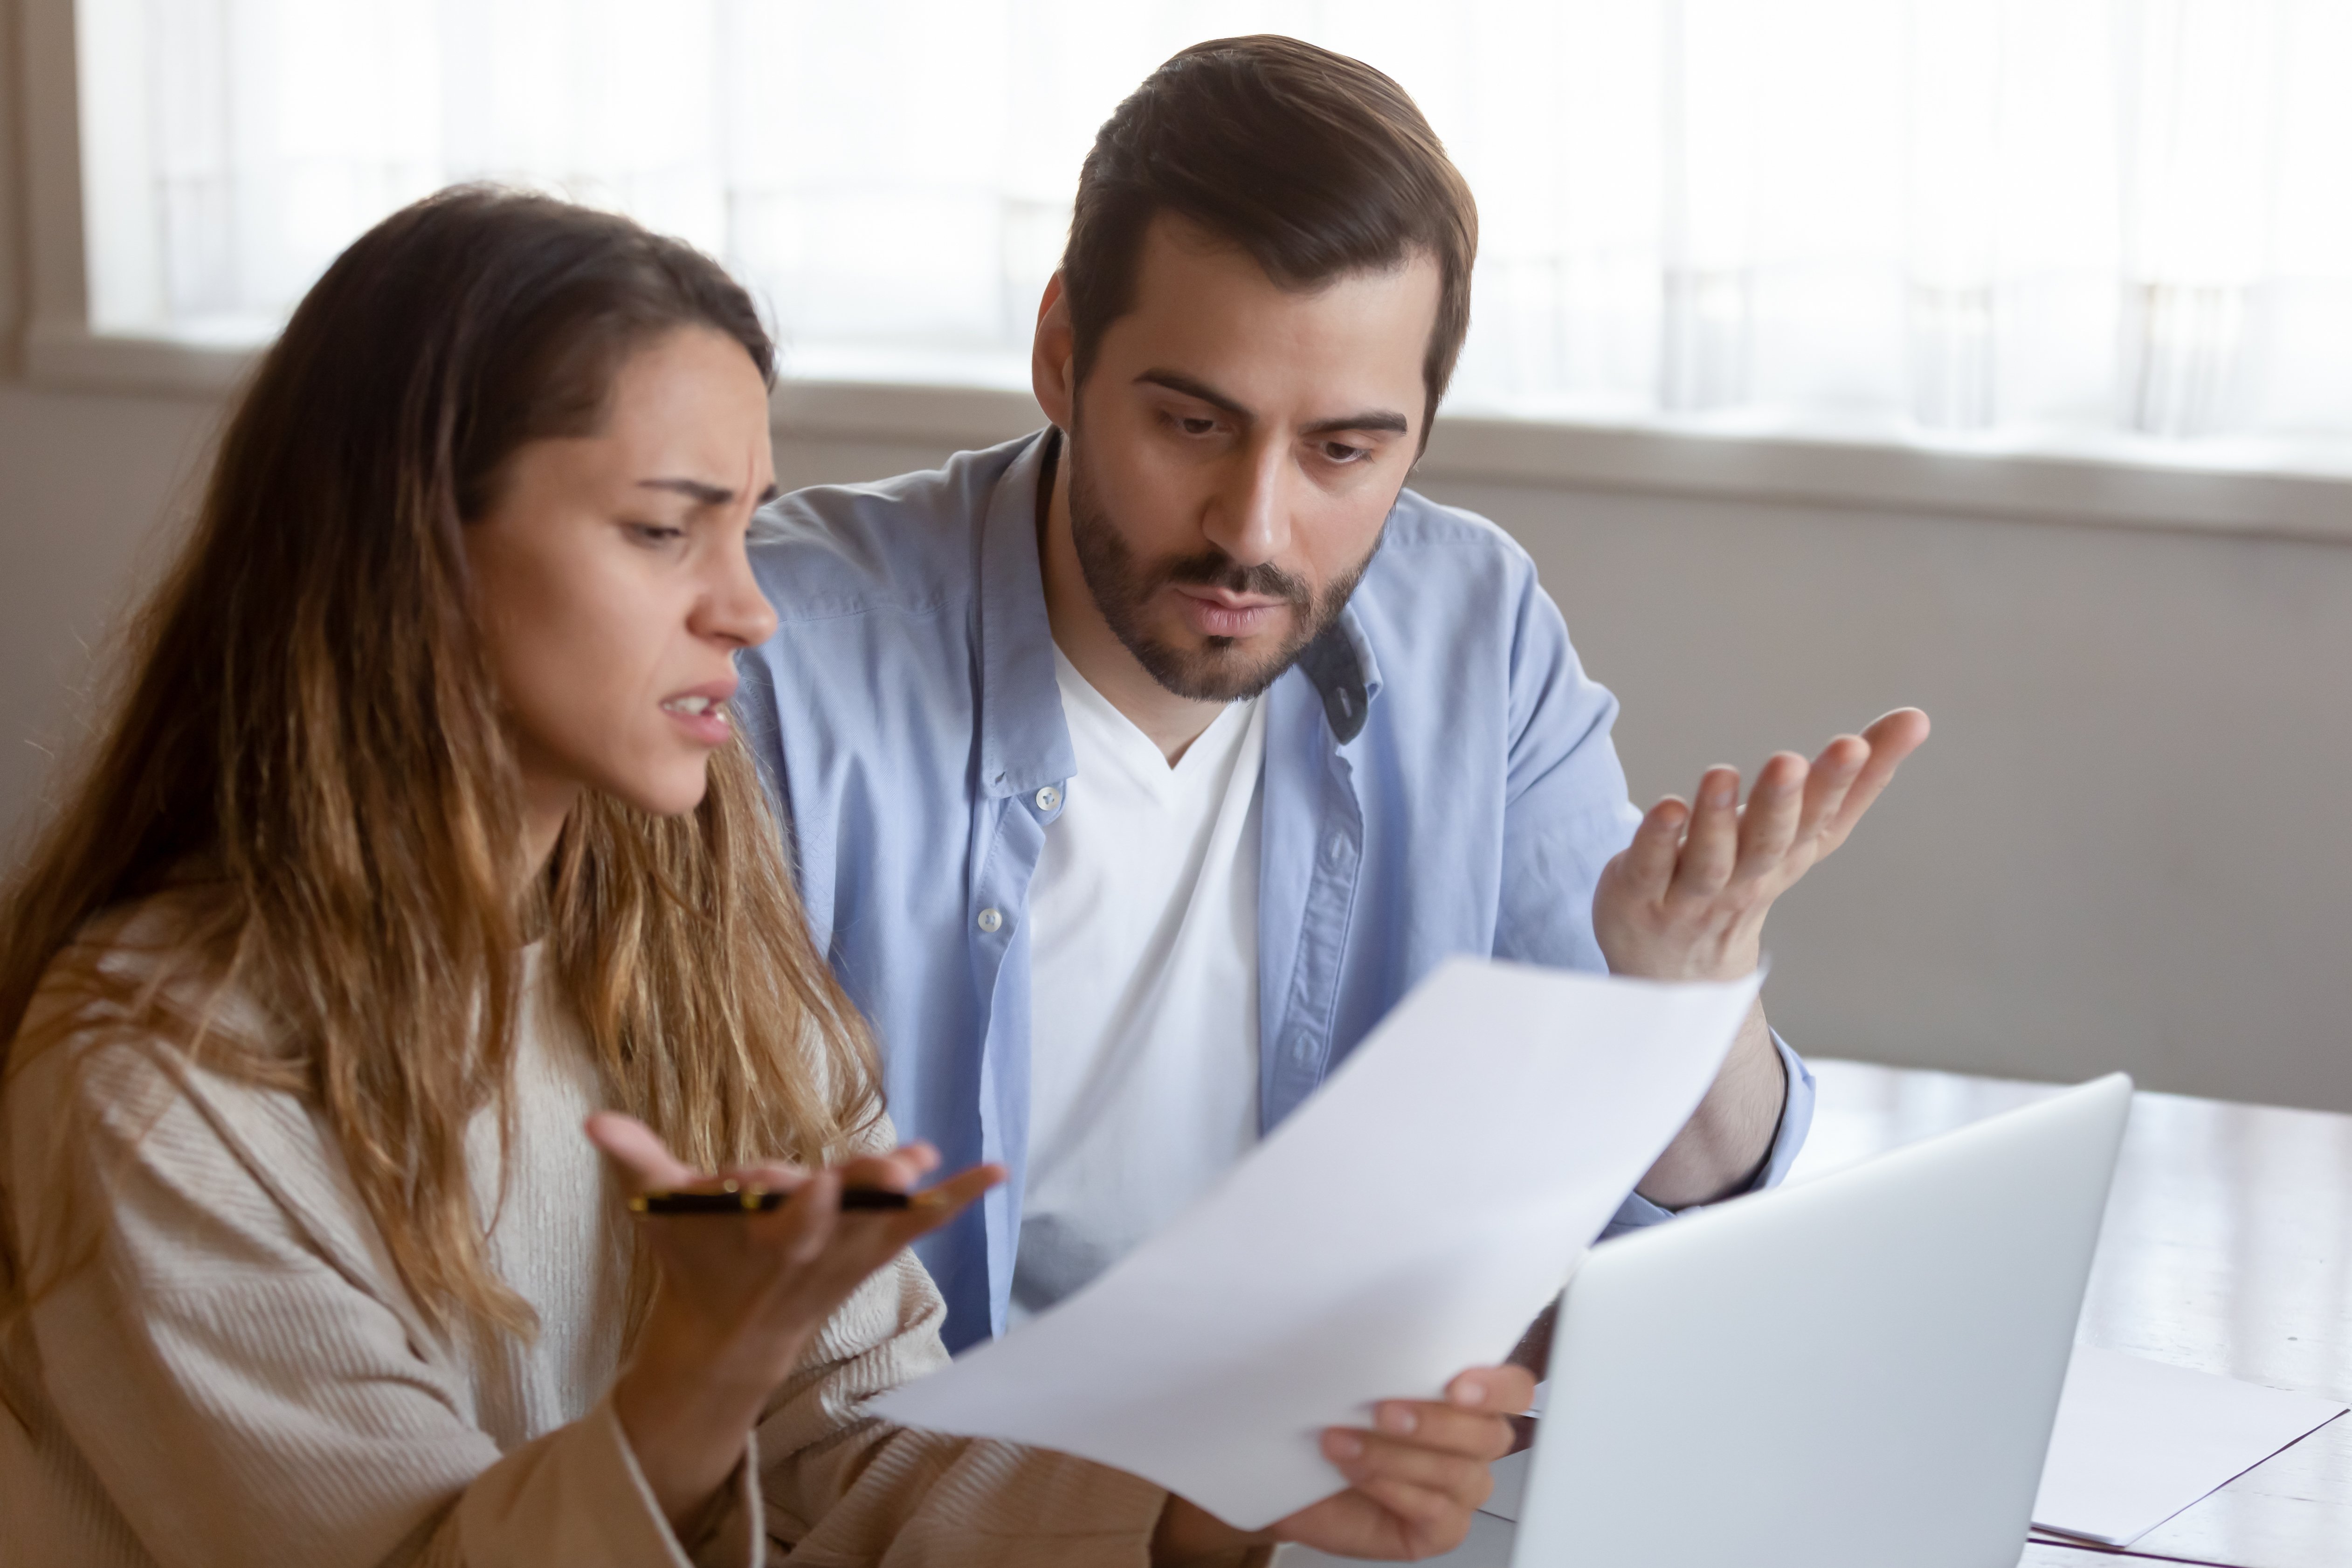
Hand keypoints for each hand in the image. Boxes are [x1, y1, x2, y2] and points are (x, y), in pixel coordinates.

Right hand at [589, 1114, 1001, 1536]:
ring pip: (892, 1220)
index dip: (795, 1202)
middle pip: (845, 1217)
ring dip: (922, 1194)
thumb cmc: (696, 1262)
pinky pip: (921, 1222)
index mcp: (763, 1240)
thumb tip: (592, 1119)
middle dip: (866, 1191)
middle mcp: (814, 1249)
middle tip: (897, 1165)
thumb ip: (637, 1161)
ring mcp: (850, 1252)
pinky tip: (995, 1172)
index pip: (782, 1220)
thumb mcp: (662, 1214)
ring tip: (943, 1164)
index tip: (803, 1180)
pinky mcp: (873, 1250)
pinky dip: (955, 1200)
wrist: (733, 1338)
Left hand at [1153, 1365, 1533, 1562]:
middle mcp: (1472, 1444)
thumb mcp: (1355, 1374)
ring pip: (1457, 1473)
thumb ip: (1385, 1356)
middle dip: (1433, 1422)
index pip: (1514, 1389)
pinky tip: (1354, 1472)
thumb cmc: (1326, 1416)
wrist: (1285, 1470)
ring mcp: (1459, 1489)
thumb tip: (1381, 1322)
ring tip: (1342, 1440)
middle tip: (1381, 1409)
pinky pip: (1434, 1512)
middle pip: (1488, 1435)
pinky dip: (1391, 1488)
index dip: (1497, 1387)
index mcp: (1468, 1396)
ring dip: (1395, 1455)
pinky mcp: (1439, 1528)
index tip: (1457, 1383)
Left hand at [1594, 708, 1928, 981]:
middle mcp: (1747, 876)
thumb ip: (1854, 779)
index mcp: (1791, 855)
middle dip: (1781, 802)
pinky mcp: (1640, 894)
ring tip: (1721, 774)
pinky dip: (1659, 841)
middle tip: (1789, 761)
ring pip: (1710, 858)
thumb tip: (1917, 717)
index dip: (1840, 784)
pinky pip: (1651, 867)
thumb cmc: (1748, 877)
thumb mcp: (1804, 832)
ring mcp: (1693, 893)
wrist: (1680, 970)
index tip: (1853, 743)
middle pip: (1768, 841)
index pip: (1821, 819)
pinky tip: (1666, 809)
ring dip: (1716, 818)